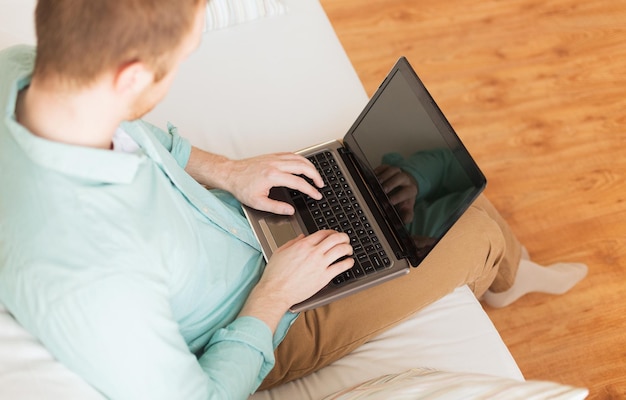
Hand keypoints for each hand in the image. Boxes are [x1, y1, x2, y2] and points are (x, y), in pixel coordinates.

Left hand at [186, 149, 323, 214]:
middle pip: (303, 166)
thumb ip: (276, 207)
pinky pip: (291, 155)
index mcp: (273, 176)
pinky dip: (300, 159)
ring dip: (310, 166)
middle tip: (320, 184)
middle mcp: (275, 164)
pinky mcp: (272, 155)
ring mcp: (274, 158)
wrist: (230, 174)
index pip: (298, 182)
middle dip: (315, 175)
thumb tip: (289, 210)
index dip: (310, 190)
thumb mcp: (258, 203)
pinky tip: (303, 165)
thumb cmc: (241, 187)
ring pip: (298, 158)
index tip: (316, 194)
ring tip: (315, 175)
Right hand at [239, 230, 353, 329]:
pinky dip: (348, 263)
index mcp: (303, 245)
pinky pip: (341, 266)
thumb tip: (302, 237)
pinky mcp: (324, 277)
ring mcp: (320, 264)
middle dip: (343, 237)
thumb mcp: (280, 252)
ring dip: (348, 248)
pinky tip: (349, 262)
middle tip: (345, 239)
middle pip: (335, 238)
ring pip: (341, 250)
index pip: (323, 233)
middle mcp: (313, 252)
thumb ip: (292, 242)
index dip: (331, 232)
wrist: (276, 291)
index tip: (334, 234)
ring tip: (349, 250)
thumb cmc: (275, 275)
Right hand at [374, 164, 417, 223]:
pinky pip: (384, 166)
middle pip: (400, 177)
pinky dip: (378, 170)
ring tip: (377, 183)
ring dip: (384, 176)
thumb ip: (407, 215)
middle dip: (392, 183)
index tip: (390, 201)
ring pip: (393, 170)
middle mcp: (405, 179)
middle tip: (383, 190)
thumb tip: (403, 221)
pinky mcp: (388, 167)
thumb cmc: (404, 199)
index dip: (399, 196)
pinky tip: (372, 176)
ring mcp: (396, 172)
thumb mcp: (408, 208)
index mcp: (411, 189)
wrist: (404, 185)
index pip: (407, 192)